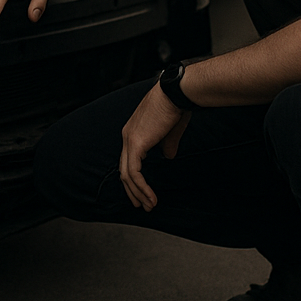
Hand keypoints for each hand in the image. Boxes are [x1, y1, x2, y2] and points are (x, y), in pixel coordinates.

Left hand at [119, 83, 191, 210]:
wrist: (176, 94)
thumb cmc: (176, 106)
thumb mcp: (170, 131)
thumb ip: (167, 145)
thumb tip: (168, 157)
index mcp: (134, 131)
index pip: (129, 160)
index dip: (134, 178)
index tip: (143, 192)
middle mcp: (127, 136)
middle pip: (124, 170)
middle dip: (133, 190)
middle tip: (142, 205)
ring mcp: (129, 140)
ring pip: (127, 174)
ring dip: (138, 193)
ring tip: (148, 206)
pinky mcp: (136, 144)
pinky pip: (134, 172)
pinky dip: (142, 187)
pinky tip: (150, 197)